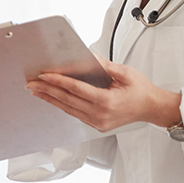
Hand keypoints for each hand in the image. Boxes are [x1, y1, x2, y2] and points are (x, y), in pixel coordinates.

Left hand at [26, 57, 181, 131]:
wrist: (151, 108)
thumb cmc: (141, 91)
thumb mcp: (125, 73)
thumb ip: (104, 65)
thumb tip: (88, 57)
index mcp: (106, 102)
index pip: (75, 89)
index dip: (58, 81)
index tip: (44, 75)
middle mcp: (100, 115)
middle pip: (67, 100)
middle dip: (47, 90)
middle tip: (32, 83)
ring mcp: (97, 122)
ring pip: (68, 109)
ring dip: (51, 99)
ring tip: (37, 91)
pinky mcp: (96, 125)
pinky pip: (75, 114)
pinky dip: (62, 105)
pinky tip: (53, 99)